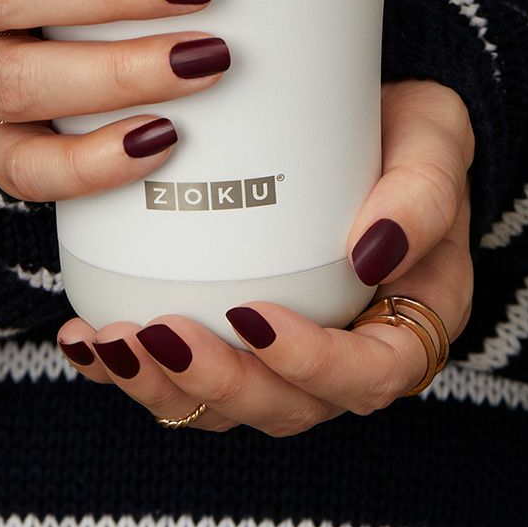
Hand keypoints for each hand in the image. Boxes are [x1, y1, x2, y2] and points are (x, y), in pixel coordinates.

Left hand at [56, 78, 473, 434]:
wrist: (368, 120)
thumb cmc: (413, 136)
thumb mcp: (438, 142)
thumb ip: (422, 194)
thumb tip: (372, 251)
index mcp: (412, 321)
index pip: (372, 375)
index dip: (313, 364)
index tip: (254, 316)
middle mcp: (352, 351)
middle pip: (289, 406)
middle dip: (218, 383)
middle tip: (161, 335)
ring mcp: (293, 351)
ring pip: (232, 405)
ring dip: (165, 388)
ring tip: (112, 342)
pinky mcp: (242, 334)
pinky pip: (192, 375)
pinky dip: (137, 368)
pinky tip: (89, 341)